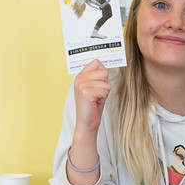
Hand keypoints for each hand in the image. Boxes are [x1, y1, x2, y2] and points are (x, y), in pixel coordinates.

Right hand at [67, 60, 109, 184]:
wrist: (87, 122)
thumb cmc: (93, 105)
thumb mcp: (94, 87)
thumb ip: (97, 75)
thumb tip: (106, 63)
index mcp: (80, 75)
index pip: (96, 62)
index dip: (102, 73)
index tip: (98, 84)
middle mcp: (79, 78)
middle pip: (103, 72)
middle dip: (104, 84)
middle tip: (97, 94)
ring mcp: (81, 84)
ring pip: (106, 82)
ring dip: (104, 92)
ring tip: (96, 99)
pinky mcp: (86, 92)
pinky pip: (105, 90)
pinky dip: (104, 97)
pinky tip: (95, 102)